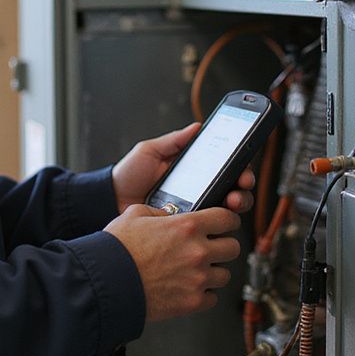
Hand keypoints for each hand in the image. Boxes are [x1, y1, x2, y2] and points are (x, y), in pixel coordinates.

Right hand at [105, 205, 241, 321]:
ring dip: (213, 271)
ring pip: (225, 275)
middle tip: (210, 248)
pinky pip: (212, 298)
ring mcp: (197, 279)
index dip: (227, 220)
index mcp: (187, 226)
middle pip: (233, 247)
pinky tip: (188, 288)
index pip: (227, 218)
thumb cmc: (117, 249)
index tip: (224, 224)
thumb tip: (169, 216)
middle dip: (223, 246)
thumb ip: (159, 211)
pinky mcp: (192, 302)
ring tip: (195, 271)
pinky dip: (203, 294)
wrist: (105, 283)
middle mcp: (197, 251)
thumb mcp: (135, 214)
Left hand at [112, 122, 254, 214]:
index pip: (224, 168)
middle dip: (243, 187)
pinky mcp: (185, 228)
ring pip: (226, 211)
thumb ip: (173, 141)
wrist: (110, 200)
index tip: (243, 167)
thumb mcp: (149, 151)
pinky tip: (216, 219)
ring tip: (231, 202)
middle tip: (240, 186)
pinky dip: (217, 224)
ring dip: (236, 205)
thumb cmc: (128, 174)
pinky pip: (207, 228)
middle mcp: (198, 190)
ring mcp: (193, 210)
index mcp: (193, 171)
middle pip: (233, 189)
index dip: (240, 167)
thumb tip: (197, 126)